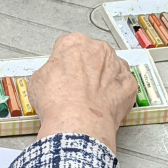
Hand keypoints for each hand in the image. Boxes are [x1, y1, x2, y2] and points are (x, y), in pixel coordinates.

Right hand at [28, 33, 137, 150]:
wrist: (77, 124)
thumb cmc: (58, 103)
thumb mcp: (38, 80)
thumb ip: (50, 70)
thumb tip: (52, 76)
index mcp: (75, 43)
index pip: (70, 45)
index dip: (65, 61)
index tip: (64, 72)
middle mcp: (98, 50)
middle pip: (93, 55)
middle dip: (87, 68)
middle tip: (77, 87)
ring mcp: (117, 66)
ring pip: (111, 68)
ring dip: (103, 79)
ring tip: (91, 98)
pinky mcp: (129, 84)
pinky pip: (124, 86)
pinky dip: (117, 94)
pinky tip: (105, 104)